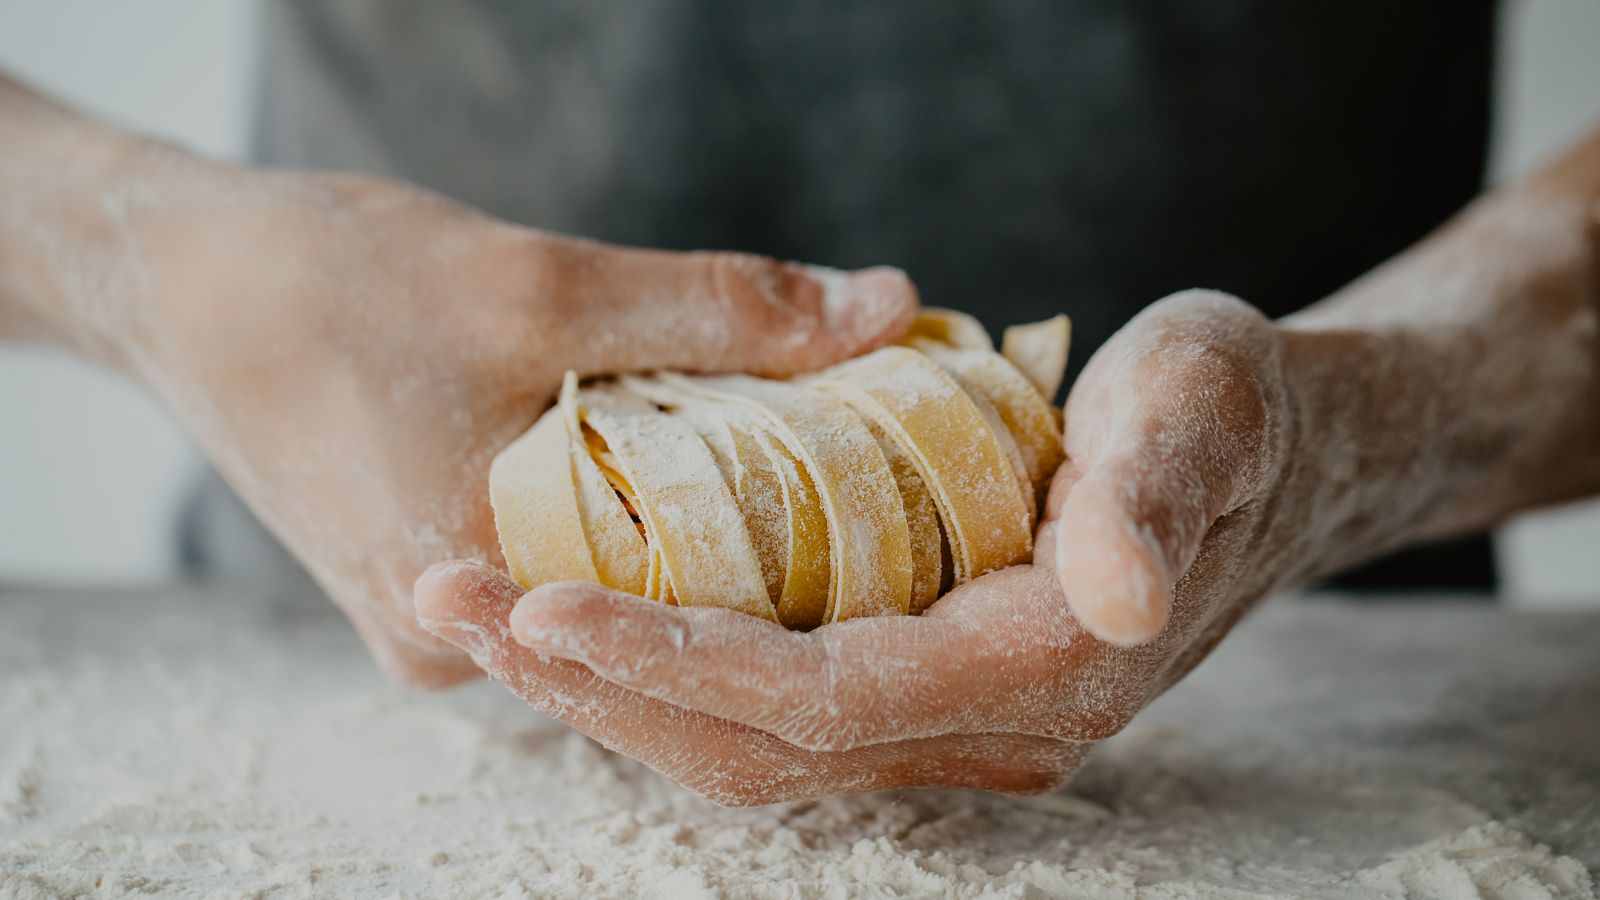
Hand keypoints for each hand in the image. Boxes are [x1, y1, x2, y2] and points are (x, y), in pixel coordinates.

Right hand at [9, 124, 915, 686]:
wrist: (183, 281)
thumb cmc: (329, 282)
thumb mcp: (543, 286)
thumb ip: (723, 309)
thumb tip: (889, 307)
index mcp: (466, 605)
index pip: (686, 618)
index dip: (813, 555)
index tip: (910, 491)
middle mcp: (456, 645)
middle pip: (656, 609)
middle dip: (770, 537)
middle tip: (881, 456)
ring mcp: (444, 620)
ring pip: (616, 583)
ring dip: (703, 515)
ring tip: (811, 444)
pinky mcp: (438, 577)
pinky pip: (570, 559)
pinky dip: (636, 505)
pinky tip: (708, 449)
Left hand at [417, 290, 1304, 803]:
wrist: (1270, 453)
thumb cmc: (1231, 411)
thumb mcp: (1207, 412)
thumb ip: (1158, 495)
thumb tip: (1116, 588)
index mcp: (1040, 669)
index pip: (823, 698)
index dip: (678, 663)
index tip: (541, 607)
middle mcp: (988, 727)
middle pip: (756, 746)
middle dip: (599, 687)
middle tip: (455, 606)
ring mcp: (953, 720)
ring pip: (749, 743)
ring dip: (609, 688)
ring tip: (482, 615)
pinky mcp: (924, 685)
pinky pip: (772, 708)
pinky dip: (667, 671)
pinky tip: (586, 618)